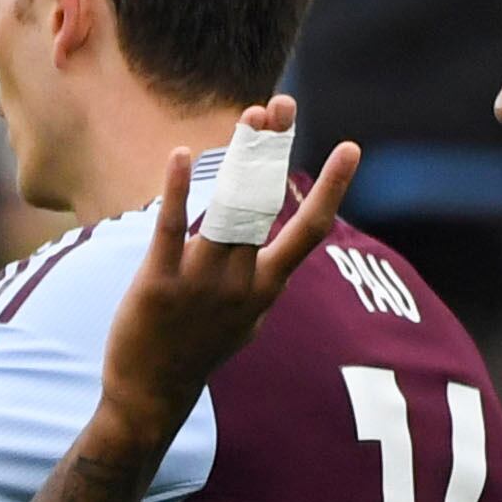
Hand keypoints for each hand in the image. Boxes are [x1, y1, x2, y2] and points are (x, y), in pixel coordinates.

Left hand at [96, 97, 360, 449]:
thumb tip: (280, 255)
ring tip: (250, 117)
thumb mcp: (244, 319)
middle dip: (275, 151)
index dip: (332, 188)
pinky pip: (171, 229)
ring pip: (228, 209)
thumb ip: (261, 281)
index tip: (350, 147)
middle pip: (265, 203)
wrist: (151, 396)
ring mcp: (201, 283)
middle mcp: (241, 282)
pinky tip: (181, 154)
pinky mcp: (158, 284)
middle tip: (281, 105)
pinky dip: (178, 190)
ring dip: (240, 159)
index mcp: (266, 287)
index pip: (310, 231)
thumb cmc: (197, 349)